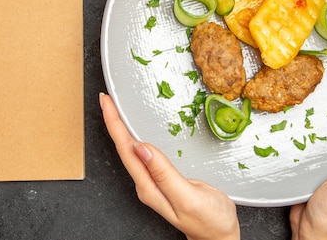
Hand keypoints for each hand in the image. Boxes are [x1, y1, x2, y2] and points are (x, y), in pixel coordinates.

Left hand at [100, 93, 239, 239]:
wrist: (220, 236)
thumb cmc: (209, 221)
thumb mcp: (188, 197)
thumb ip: (165, 174)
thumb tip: (141, 148)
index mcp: (149, 186)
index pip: (126, 150)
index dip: (115, 124)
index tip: (107, 104)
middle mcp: (146, 183)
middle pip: (124, 148)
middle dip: (113, 122)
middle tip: (106, 99)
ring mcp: (154, 181)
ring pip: (132, 149)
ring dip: (121, 128)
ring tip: (114, 109)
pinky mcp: (163, 178)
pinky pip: (144, 152)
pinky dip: (136, 136)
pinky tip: (135, 129)